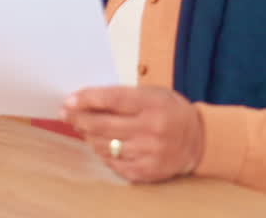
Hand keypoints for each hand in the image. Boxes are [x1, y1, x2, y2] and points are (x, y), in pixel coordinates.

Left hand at [61, 85, 202, 182]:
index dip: (87, 100)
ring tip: (82, 128)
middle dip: (79, 119)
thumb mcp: (151, 94)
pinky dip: (103, 154)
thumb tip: (84, 100)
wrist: (199, 139)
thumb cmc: (169, 110)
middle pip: (104, 125)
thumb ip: (122, 96)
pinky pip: (115, 164)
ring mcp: (151, 153)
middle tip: (66, 114)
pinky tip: (99, 145)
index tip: (68, 101)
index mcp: (153, 104)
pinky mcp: (149, 171)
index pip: (112, 100)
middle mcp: (153, 129)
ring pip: (105, 146)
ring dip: (88, 136)